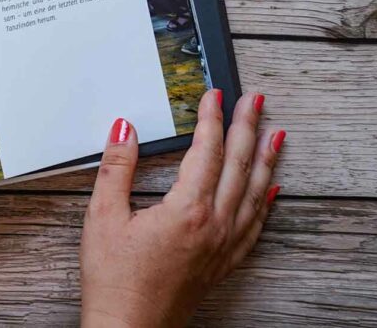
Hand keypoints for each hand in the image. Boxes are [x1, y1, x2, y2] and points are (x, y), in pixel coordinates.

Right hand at [80, 90, 283, 326]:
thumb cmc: (114, 281)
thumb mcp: (102, 217)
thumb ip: (115, 168)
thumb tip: (124, 129)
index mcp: (187, 211)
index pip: (206, 152)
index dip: (212, 119)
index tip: (215, 94)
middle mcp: (214, 226)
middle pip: (238, 166)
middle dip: (247, 127)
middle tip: (256, 100)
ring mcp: (223, 246)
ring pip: (253, 193)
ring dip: (265, 159)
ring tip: (275, 133)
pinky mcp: (223, 263)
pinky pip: (255, 224)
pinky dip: (265, 200)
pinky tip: (272, 187)